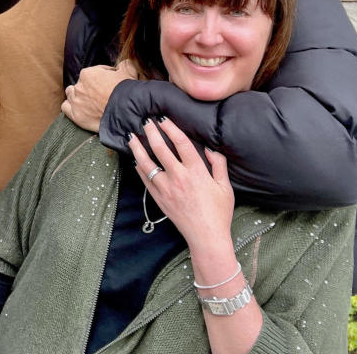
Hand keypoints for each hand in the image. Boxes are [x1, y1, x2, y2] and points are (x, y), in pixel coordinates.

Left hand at [61, 60, 137, 132]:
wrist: (126, 113)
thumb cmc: (126, 92)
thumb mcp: (128, 72)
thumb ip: (124, 64)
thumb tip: (125, 62)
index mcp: (88, 74)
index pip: (93, 73)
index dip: (102, 77)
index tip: (109, 83)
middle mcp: (79, 86)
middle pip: (80, 84)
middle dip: (88, 88)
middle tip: (100, 94)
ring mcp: (76, 101)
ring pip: (71, 94)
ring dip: (77, 96)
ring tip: (88, 102)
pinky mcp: (75, 115)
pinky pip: (65, 108)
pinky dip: (70, 108)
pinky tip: (79, 109)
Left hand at [127, 116, 233, 254]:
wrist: (206, 237)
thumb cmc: (219, 212)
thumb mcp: (225, 186)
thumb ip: (218, 164)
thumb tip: (209, 148)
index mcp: (196, 172)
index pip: (180, 143)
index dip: (170, 128)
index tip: (163, 119)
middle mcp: (178, 177)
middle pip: (160, 149)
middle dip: (150, 132)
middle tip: (145, 121)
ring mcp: (166, 188)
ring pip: (147, 163)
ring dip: (137, 148)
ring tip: (131, 137)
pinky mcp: (159, 198)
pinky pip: (145, 179)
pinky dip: (139, 168)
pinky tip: (136, 160)